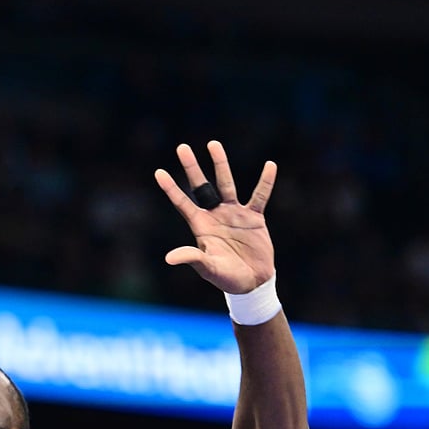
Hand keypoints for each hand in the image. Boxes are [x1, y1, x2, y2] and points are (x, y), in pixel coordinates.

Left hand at [154, 141, 276, 293]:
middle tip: (182, 147)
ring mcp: (234, 214)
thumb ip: (192, 259)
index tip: (158, 172)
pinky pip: (260, 196)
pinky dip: (265, 182)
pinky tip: (270, 165)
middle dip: (192, 168)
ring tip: (213, 144)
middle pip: (201, 186)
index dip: (171, 188)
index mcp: (200, 226)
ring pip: (226, 184)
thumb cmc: (226, 278)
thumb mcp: (208, 269)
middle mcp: (214, 215)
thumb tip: (169, 258)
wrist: (252, 283)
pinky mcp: (254, 217)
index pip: (182, 203)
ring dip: (220, 165)